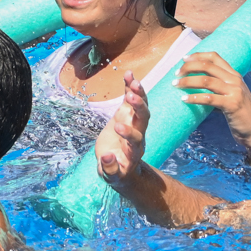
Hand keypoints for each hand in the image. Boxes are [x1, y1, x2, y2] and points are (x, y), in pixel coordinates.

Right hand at [95, 70, 148, 185]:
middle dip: (139, 108)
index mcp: (134, 151)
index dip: (129, 133)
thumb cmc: (117, 172)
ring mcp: (134, 123)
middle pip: (144, 119)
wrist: (121, 165)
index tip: (118, 128)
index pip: (136, 140)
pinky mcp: (127, 115)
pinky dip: (130, 87)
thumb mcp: (112, 176)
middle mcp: (138, 135)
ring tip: (133, 80)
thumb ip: (109, 169)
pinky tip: (128, 74)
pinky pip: (131, 100)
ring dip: (139, 94)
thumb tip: (106, 157)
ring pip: (141, 107)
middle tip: (131, 97)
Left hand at [179, 51, 250, 169]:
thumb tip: (194, 79)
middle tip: (176, 74)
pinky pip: (209, 99)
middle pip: (207, 66)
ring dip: (187, 81)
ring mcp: (235, 92)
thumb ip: (219, 85)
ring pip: (206, 81)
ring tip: (176, 85)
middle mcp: (235, 80)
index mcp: (234, 75)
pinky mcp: (232, 105)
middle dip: (188, 67)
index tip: (183, 59)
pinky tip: (184, 99)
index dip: (198, 55)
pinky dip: (194, 98)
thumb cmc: (240, 113)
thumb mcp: (232, 94)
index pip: (215, 57)